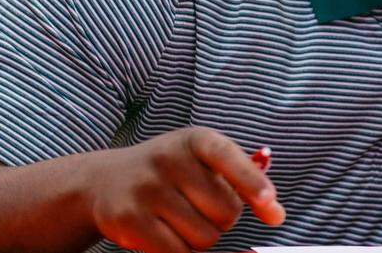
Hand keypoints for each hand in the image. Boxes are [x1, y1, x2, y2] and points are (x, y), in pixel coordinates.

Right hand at [81, 127, 284, 252]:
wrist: (106, 181)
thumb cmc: (170, 173)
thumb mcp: (204, 162)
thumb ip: (244, 181)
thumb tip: (276, 214)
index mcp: (195, 140)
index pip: (228, 158)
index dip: (252, 183)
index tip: (270, 204)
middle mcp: (169, 159)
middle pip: (226, 212)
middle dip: (223, 219)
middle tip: (201, 208)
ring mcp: (147, 189)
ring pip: (205, 237)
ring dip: (202, 238)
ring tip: (182, 219)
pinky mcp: (129, 219)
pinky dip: (182, 252)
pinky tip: (168, 234)